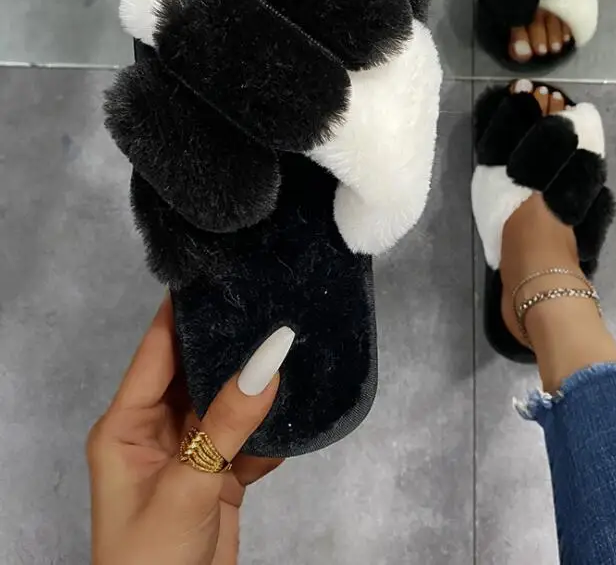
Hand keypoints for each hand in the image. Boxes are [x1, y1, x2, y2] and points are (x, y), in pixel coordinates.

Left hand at [87, 295, 286, 564]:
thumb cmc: (151, 558)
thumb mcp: (187, 485)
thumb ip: (229, 421)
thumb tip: (271, 356)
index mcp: (127, 425)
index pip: (156, 351)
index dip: (183, 310)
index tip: (218, 271)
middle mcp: (157, 430)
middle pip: (195, 371)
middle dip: (228, 340)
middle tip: (268, 299)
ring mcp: (191, 452)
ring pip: (225, 401)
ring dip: (253, 381)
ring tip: (290, 336)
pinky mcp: (219, 475)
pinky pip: (247, 435)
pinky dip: (269, 423)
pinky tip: (296, 396)